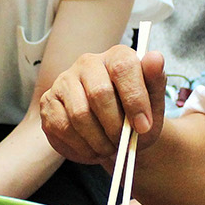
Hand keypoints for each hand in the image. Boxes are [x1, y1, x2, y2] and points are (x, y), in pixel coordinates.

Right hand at [39, 45, 165, 165]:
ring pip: (79, 115)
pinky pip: (62, 127)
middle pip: (99, 93)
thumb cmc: (137, 115)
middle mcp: (87, 63)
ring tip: (109, 148)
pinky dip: (81, 146)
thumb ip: (155, 81)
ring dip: (98, 140)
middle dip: (114, 126)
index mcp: (116, 56)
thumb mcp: (154, 102)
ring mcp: (64, 81)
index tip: (143, 126)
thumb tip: (155, 58)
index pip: (123, 68)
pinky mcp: (48, 102)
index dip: (134, 100)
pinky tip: (92, 148)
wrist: (119, 133)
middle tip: (123, 142)